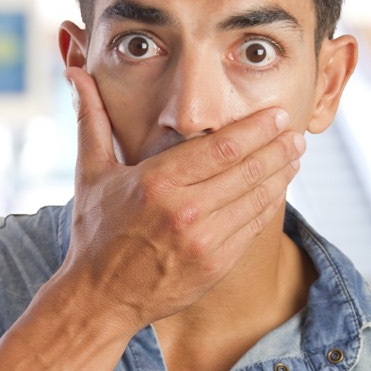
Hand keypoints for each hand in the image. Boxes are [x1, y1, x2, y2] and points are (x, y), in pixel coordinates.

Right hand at [61, 67, 303, 332]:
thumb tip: (75, 73)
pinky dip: (268, 206)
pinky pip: (252, 228)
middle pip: (247, 170)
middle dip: (278, 148)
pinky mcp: (215, 265)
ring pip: (256, 199)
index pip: (222, 146)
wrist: (99, 298)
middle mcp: (184, 210)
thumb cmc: (95, 233)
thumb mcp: (90, 173)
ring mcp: (203, 241)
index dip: (257, 128)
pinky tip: (277, 190)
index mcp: (157, 182)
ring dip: (281, 175)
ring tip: (295, 157)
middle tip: (296, 132)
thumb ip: (91, 119)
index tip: (277, 115)